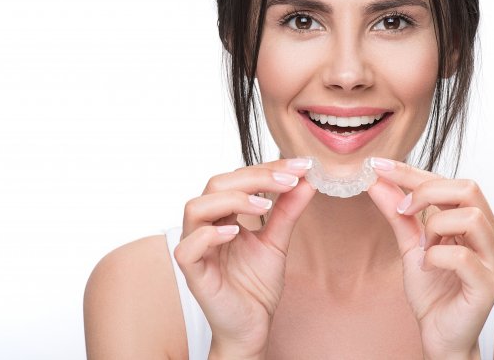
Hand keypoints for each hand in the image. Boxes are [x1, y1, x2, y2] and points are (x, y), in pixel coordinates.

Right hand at [173, 158, 315, 358]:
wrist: (252, 327)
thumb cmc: (256, 286)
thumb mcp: (277, 242)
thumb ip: (287, 211)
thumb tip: (306, 180)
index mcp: (223, 214)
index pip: (239, 178)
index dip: (269, 168)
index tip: (301, 166)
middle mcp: (206, 226)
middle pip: (216, 184)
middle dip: (255, 177)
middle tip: (288, 181)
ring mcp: (197, 248)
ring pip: (195, 207)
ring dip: (232, 199)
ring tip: (264, 206)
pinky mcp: (193, 272)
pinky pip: (188, 247)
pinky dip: (209, 235)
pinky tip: (236, 233)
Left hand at [367, 159, 493, 359]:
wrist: (439, 335)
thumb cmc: (434, 292)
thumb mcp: (410, 245)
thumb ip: (398, 214)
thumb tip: (377, 180)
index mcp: (478, 222)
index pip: (451, 182)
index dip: (413, 171)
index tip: (379, 165)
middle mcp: (493, 237)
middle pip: (469, 189)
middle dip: (426, 192)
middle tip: (402, 210)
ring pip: (470, 217)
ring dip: (435, 227)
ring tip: (423, 247)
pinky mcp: (490, 285)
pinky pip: (463, 257)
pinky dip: (436, 256)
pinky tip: (428, 267)